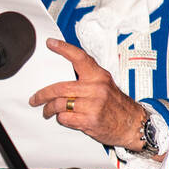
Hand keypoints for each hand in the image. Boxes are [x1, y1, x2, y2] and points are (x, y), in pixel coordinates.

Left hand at [28, 38, 152, 151]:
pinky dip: (61, 119)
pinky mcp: (90, 120)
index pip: (79, 58)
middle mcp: (96, 88)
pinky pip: (65, 118)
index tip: (50, 43)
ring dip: (49, 109)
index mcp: (99, 76)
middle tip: (35, 98)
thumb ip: (88, 79)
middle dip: (43, 94)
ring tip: (47, 111)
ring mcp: (93, 105)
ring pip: (60, 104)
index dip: (64, 49)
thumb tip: (64, 76)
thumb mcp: (106, 85)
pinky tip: (65, 118)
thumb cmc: (117, 106)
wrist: (133, 125)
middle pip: (60, 88)